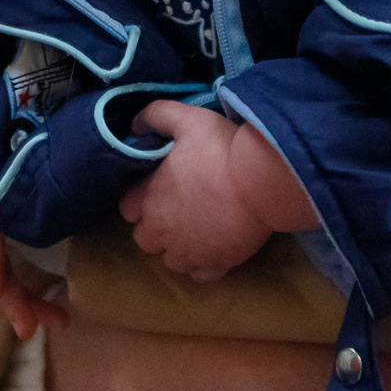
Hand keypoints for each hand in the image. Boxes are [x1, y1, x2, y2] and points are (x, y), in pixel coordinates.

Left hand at [119, 101, 280, 280]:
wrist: (263, 181)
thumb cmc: (221, 148)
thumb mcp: (186, 118)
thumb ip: (156, 115)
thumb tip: (135, 124)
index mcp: (150, 198)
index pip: (127, 209)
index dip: (140, 198)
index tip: (157, 187)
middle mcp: (164, 231)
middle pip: (145, 240)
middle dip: (156, 226)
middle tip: (178, 208)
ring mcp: (190, 252)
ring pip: (171, 261)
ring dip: (179, 247)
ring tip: (198, 227)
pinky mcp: (218, 264)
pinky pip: (201, 275)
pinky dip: (204, 264)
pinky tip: (214, 246)